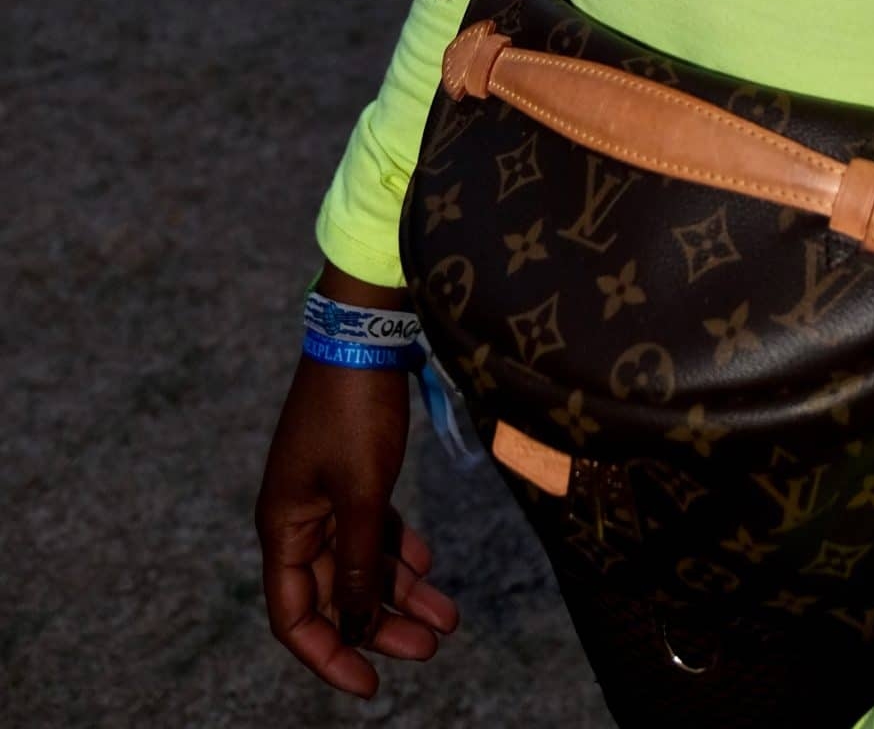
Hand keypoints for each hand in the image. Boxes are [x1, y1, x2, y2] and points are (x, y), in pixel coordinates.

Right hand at [257, 355, 457, 697]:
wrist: (368, 329)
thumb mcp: (362, 493)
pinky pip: (372, 527)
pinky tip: (428, 564)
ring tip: (448, 619)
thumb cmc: (356, 411)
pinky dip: (398, 550)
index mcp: (283, 527)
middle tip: (432, 647)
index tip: (372, 686)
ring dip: (398, 591)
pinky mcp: (352, 471)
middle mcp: (298, 517)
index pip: (294, 616)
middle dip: (380, 626)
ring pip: (358, 562)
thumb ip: (356, 562)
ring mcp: (325, 493)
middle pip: (333, 594)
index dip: (330, 655)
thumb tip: (353, 624)